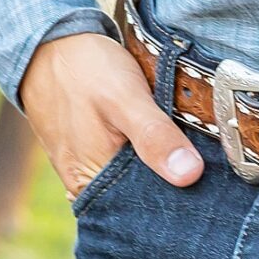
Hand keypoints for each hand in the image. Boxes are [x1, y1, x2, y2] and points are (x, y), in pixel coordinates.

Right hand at [19, 29, 203, 199]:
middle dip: (170, 186)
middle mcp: (85, 186)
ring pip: (131, 182)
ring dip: (157, 170)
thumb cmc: (85, 70)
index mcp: (91, 183)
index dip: (178, 201)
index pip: (143, 213)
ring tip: (187, 153)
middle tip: (205, 168)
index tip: (209, 188)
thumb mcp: (124, 98)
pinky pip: (122, 166)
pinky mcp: (90, 154)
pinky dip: (142, 157)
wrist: (49, 45)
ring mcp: (86, 171)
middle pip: (137, 200)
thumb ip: (154, 137)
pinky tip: (161, 143)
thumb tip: (189, 175)